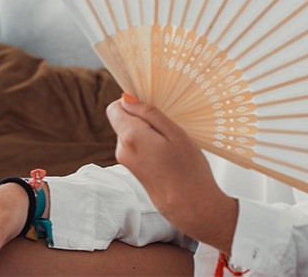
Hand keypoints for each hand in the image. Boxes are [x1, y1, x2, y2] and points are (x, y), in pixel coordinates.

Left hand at [106, 93, 238, 253]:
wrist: (192, 207)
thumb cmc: (189, 170)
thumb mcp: (175, 133)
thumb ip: (149, 113)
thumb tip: (127, 99)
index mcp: (130, 137)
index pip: (115, 108)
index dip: (132, 104)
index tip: (152, 109)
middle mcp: (122, 150)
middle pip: (123, 120)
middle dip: (143, 119)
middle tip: (168, 129)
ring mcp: (126, 162)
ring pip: (131, 134)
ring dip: (148, 133)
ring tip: (170, 145)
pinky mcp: (132, 170)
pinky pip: (136, 147)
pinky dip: (149, 145)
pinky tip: (167, 155)